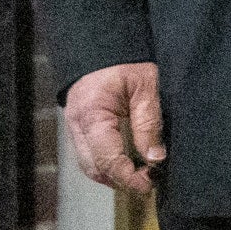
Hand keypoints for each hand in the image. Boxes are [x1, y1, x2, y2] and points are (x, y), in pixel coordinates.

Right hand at [64, 62, 165, 197]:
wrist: (103, 47)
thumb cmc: (126, 62)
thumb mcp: (146, 87)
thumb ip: (149, 123)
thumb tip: (155, 158)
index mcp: (91, 115)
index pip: (107, 158)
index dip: (128, 176)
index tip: (150, 183)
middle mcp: (77, 126)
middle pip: (94, 168)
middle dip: (120, 180)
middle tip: (149, 182)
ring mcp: (75, 128)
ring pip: (90, 165)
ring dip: (114, 176)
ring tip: (142, 176)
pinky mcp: (80, 129)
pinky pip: (90, 155)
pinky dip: (108, 165)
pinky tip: (129, 165)